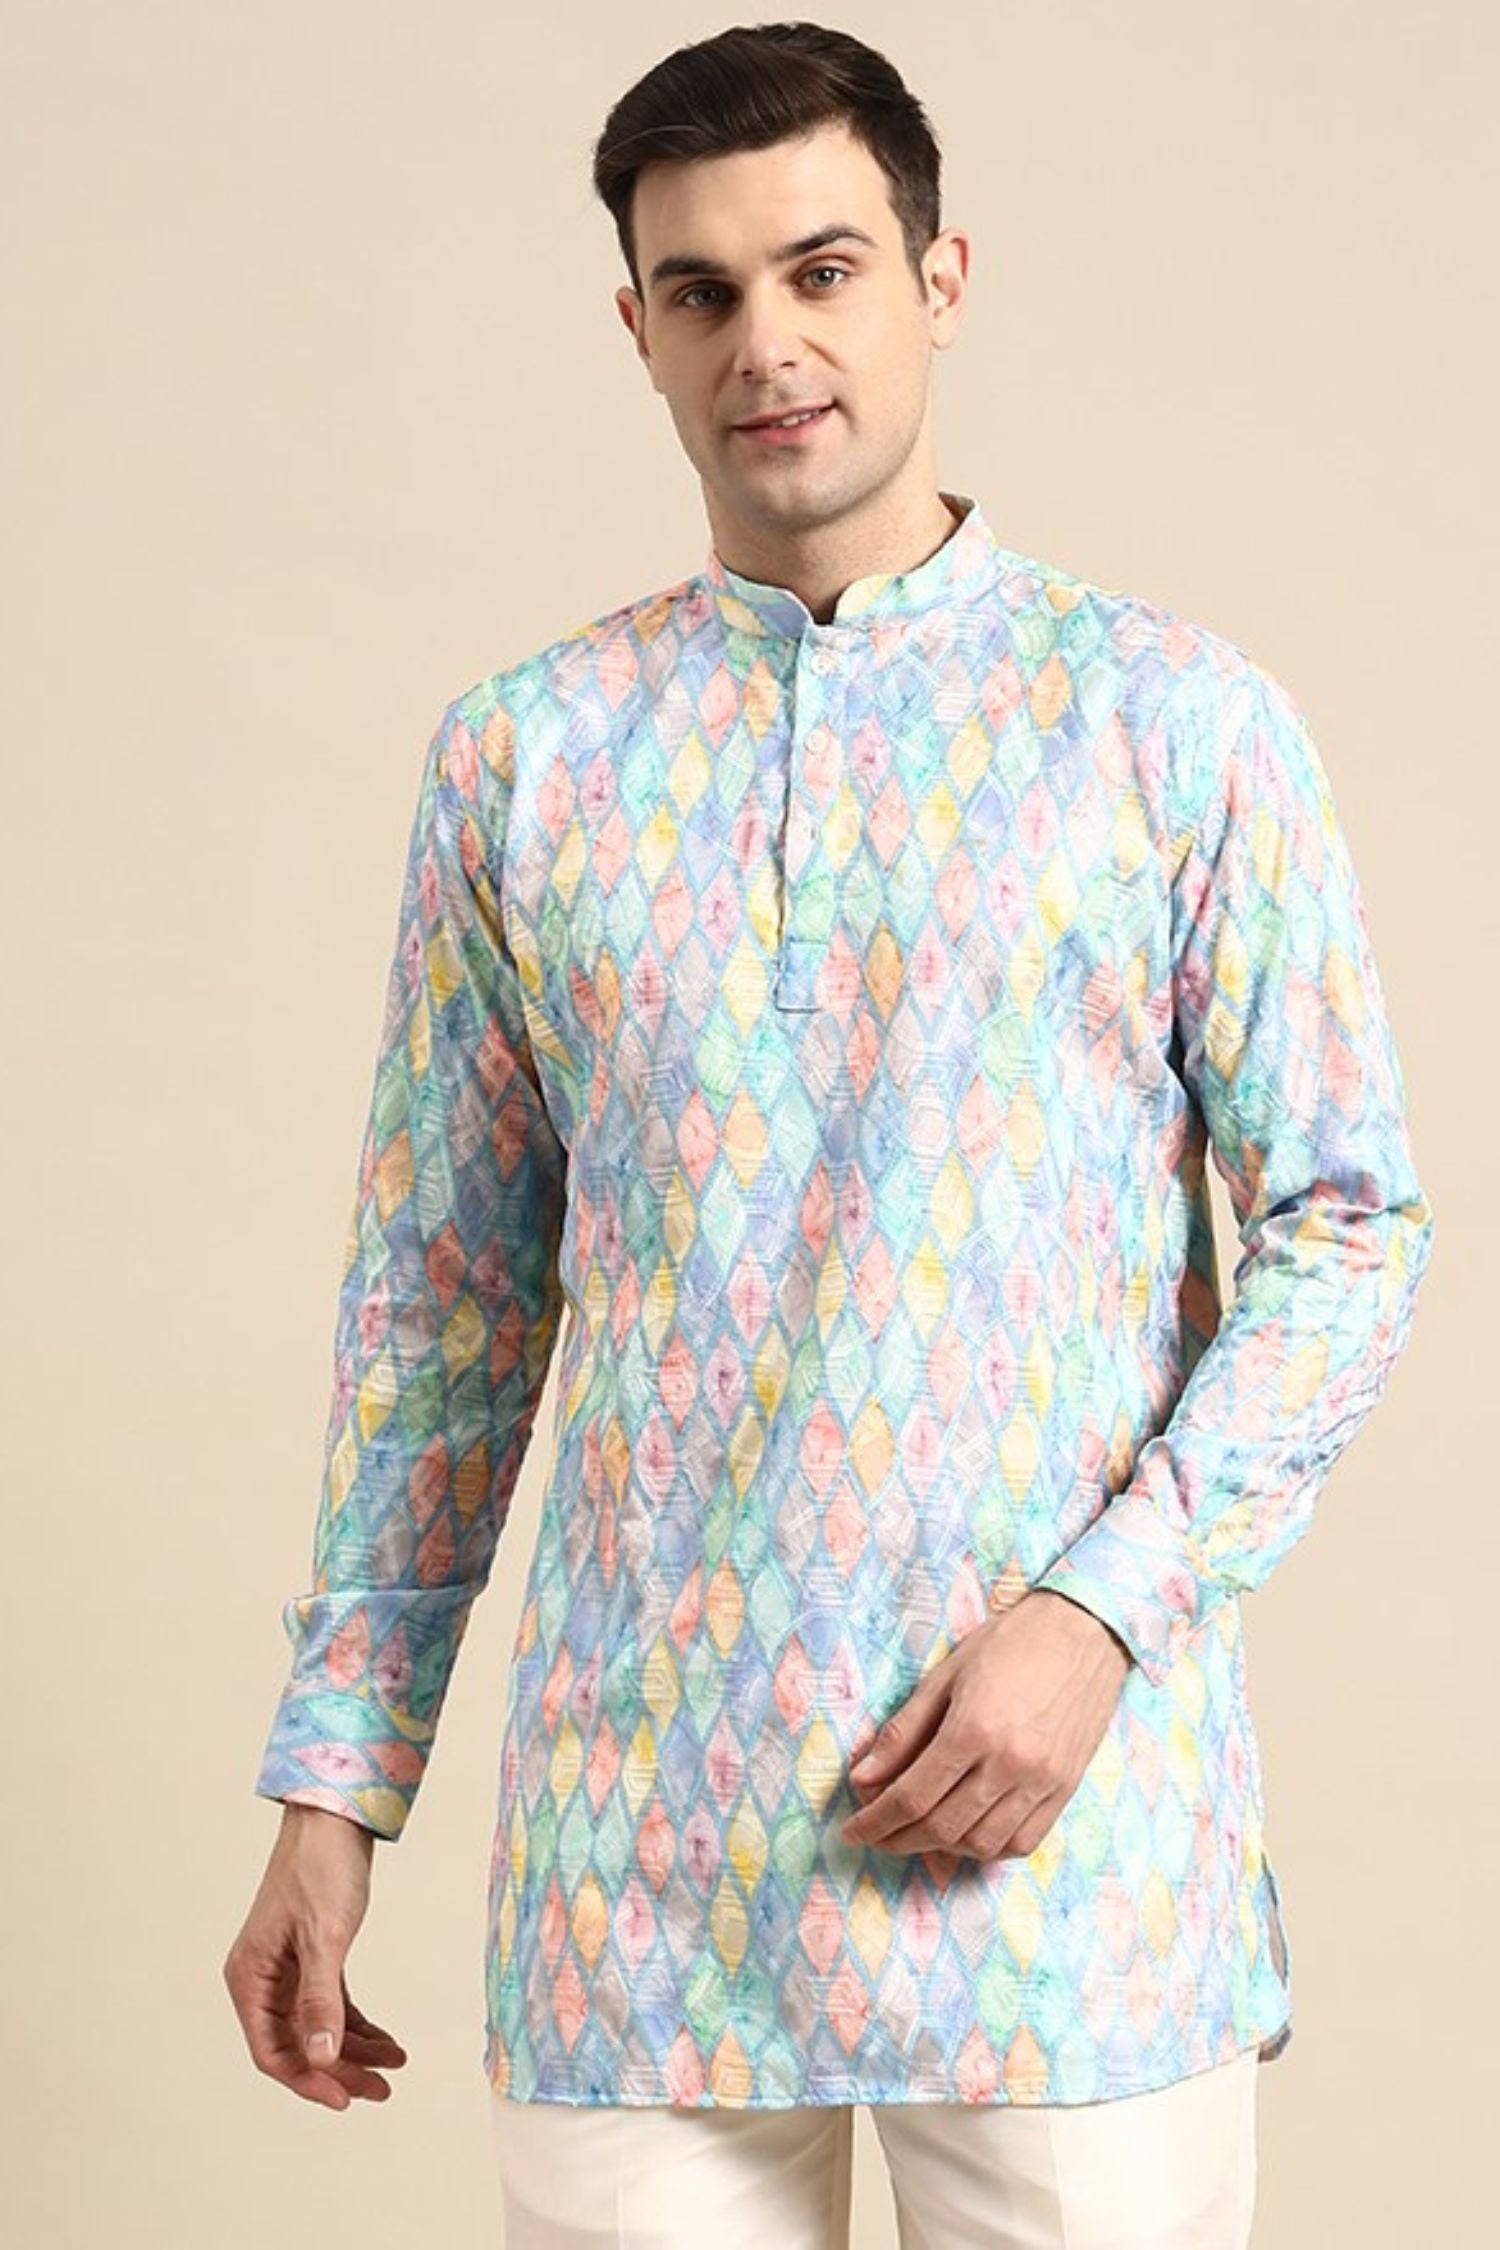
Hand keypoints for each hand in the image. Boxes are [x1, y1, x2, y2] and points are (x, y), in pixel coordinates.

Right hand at [223, 1802, 406, 2109]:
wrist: (335, 1816)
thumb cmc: (320, 1868)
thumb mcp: (325, 1938)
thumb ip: (320, 2001)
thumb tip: (320, 2059)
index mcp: (248, 1977)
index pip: (271, 2051)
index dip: (307, 2080)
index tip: (346, 2099)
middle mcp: (262, 1979)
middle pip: (297, 2045)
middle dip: (339, 2071)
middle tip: (382, 2090)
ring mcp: (287, 1969)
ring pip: (318, 2029)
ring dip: (354, 2051)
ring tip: (394, 2066)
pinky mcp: (313, 1957)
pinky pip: (332, 2005)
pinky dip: (358, 2025)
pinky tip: (386, 2040)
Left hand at [838, 1590, 1131, 1865]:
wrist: (1084, 1632)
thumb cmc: (1009, 1644)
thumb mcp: (944, 1676)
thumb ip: (902, 1732)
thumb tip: (863, 1778)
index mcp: (973, 1729)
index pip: (911, 1797)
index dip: (875, 1821)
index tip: (852, 1830)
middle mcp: (1009, 1763)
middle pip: (941, 1827)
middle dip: (898, 1839)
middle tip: (876, 1834)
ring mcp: (1042, 1781)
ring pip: (980, 1844)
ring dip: (940, 1847)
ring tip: (917, 1832)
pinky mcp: (1064, 1789)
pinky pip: (1021, 1842)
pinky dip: (987, 1848)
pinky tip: (966, 1833)